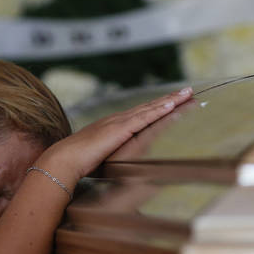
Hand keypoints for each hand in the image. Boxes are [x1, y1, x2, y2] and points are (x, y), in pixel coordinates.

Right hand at [39, 86, 192, 185]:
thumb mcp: (102, 155)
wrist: (64, 160)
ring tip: (187, 94)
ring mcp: (120, 122)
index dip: (160, 106)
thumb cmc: (79, 162)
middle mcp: (119, 119)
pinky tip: (170, 105)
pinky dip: (158, 110)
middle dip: (171, 98)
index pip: (143, 113)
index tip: (175, 101)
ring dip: (170, 101)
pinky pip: (144, 118)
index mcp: (115, 125)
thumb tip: (123, 160)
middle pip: (151, 106)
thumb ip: (114, 153)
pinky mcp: (120, 129)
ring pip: (151, 108)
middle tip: (189, 91)